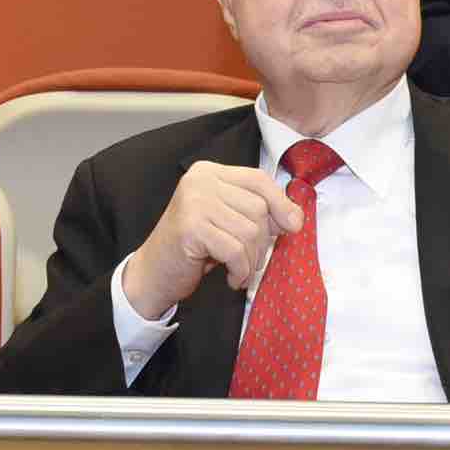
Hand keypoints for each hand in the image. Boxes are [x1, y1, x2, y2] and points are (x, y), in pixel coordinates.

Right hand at [120, 156, 308, 314]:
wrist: (153, 273)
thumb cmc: (193, 248)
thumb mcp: (227, 222)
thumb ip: (256, 212)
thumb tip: (296, 218)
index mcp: (209, 172)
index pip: (258, 179)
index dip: (281, 203)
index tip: (293, 226)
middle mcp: (200, 180)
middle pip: (258, 207)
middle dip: (262, 241)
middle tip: (249, 260)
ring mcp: (194, 201)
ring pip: (250, 230)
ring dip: (251, 259)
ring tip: (239, 269)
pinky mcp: (191, 227)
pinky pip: (235, 250)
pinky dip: (240, 269)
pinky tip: (231, 277)